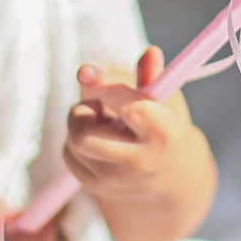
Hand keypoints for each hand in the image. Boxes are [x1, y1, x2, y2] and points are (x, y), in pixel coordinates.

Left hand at [64, 46, 191, 200]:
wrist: (172, 180)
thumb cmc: (163, 128)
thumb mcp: (165, 102)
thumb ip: (152, 77)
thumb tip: (150, 51)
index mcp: (163, 133)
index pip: (130, 108)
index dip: (104, 86)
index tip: (84, 70)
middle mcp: (140, 162)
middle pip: (85, 134)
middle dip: (83, 111)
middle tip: (98, 106)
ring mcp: (116, 180)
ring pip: (73, 142)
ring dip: (81, 123)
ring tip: (104, 123)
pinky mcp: (98, 188)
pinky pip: (68, 155)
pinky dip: (74, 141)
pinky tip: (98, 140)